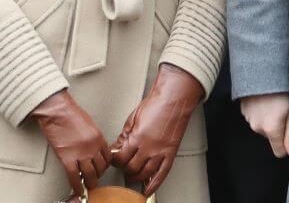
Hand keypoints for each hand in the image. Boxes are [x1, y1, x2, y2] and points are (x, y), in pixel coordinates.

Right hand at [30, 90, 110, 195]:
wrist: (57, 110)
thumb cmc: (70, 113)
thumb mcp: (89, 124)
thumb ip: (93, 138)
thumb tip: (93, 149)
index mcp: (99, 138)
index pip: (107, 157)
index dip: (104, 165)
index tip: (101, 168)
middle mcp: (92, 147)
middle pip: (100, 168)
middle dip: (98, 175)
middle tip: (94, 178)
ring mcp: (80, 154)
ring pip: (90, 175)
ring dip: (90, 183)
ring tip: (88, 186)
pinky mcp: (67, 158)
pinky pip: (74, 177)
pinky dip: (77, 185)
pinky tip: (78, 190)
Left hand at [110, 64, 203, 193]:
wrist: (173, 99)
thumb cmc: (155, 104)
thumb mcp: (133, 117)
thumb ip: (124, 135)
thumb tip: (117, 146)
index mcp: (137, 137)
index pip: (121, 158)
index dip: (115, 161)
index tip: (114, 160)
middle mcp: (148, 147)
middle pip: (132, 168)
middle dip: (125, 169)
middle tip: (123, 166)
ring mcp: (160, 152)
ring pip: (145, 173)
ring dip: (136, 177)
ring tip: (132, 176)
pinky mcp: (170, 153)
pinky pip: (162, 174)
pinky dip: (154, 185)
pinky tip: (148, 189)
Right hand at [241, 93, 288, 157]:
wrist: (261, 66)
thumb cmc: (281, 87)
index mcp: (270, 129)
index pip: (279, 152)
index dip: (287, 145)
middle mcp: (256, 126)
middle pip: (271, 137)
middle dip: (279, 129)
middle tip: (285, 111)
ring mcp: (248, 117)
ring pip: (263, 126)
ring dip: (269, 118)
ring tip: (275, 101)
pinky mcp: (243, 108)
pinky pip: (255, 116)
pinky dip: (261, 111)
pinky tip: (266, 98)